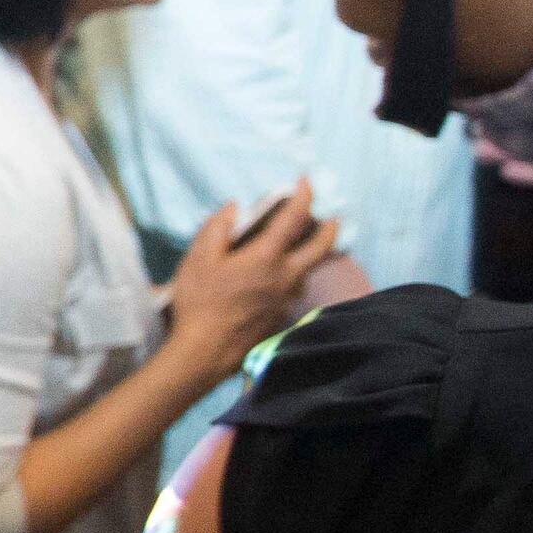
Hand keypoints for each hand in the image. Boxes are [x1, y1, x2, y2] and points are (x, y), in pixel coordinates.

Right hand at [164, 180, 344, 381]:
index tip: (306, 181)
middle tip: (334, 217)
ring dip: (313, 253)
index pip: (293, 219)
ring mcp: (288, 299)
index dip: (303, 196)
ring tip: (306, 245)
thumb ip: (217, 228)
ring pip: (309, 270)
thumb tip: (233, 207)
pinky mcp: (283, 317)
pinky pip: (296, 290)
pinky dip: (296, 276)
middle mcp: (286, 277)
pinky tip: (281, 279)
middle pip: (321, 248)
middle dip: (330, 228)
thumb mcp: (198, 258)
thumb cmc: (199, 302)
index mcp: (266, 257)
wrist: (206, 351)